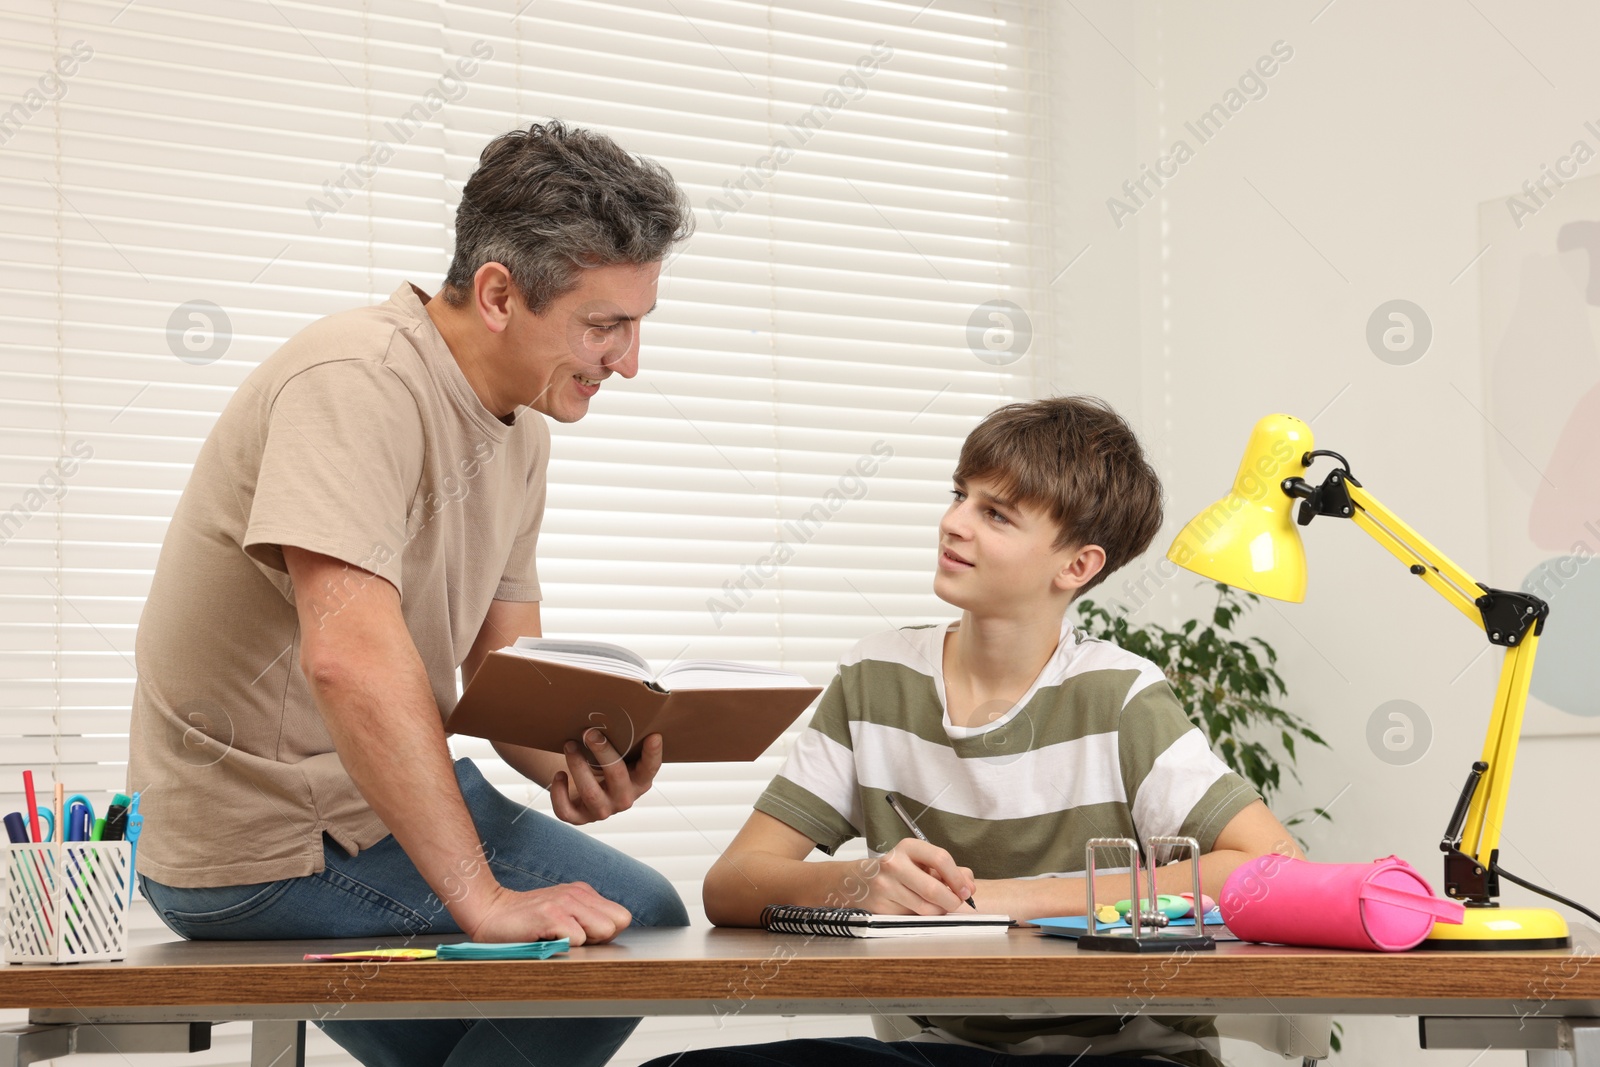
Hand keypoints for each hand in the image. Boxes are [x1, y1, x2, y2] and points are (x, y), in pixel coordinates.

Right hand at [462, 882, 631, 946]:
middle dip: (600, 939)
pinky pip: (578, 939)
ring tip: (559, 938)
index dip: (607, 933)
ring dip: (584, 943)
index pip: (622, 916)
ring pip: (603, 931)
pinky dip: (565, 946)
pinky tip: (546, 939)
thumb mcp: (562, 913)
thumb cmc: (527, 920)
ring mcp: (565, 902)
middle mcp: (577, 893)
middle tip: (571, 939)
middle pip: (618, 924)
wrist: (490, 913)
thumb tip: (610, 938)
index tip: (585, 937)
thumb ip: (586, 920)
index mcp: (584, 892)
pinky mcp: (551, 914)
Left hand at [549, 730, 661, 824]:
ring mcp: (602, 810)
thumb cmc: (605, 764)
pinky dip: (559, 793)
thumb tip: (611, 710)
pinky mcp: (580, 818)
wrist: (585, 789)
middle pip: (617, 776)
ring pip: (590, 792)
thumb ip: (622, 740)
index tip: (653, 735)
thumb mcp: (618, 755)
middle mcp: (624, 798)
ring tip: (569, 745)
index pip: (650, 769)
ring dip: (578, 766)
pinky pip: (566, 811)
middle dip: (603, 752)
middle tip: (590, 732)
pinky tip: (559, 775)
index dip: (652, 754)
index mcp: (639, 781)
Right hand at [852, 838, 974, 914]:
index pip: (940, 858)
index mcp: (908, 847)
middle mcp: (894, 864)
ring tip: (939, 905)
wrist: (861, 880)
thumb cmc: (900, 869)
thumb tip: (969, 886)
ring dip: (939, 911)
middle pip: (933, 889)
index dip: (958, 878)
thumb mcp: (922, 861)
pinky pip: (913, 917)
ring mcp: (885, 887)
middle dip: (952, 900)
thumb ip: (949, 870)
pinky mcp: (881, 907)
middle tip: (957, 902)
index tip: (967, 890)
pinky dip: (923, 917)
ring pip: (925, 908)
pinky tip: (920, 909)